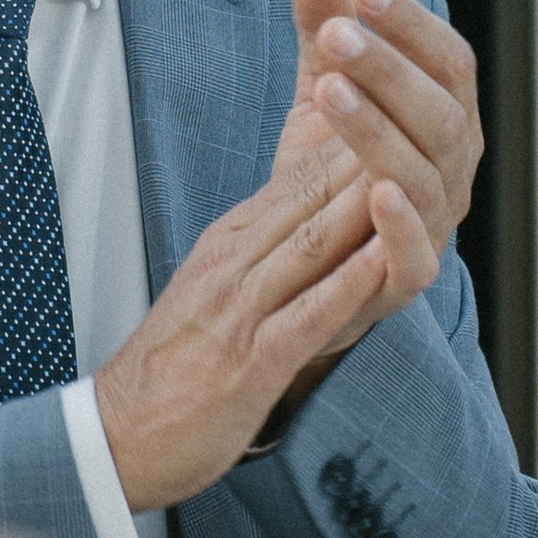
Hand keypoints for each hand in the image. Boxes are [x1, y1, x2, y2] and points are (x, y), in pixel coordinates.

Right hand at [94, 133, 435, 511]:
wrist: (117, 435)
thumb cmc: (172, 366)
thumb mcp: (212, 287)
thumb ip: (257, 248)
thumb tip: (306, 209)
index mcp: (228, 243)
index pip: (298, 177)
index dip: (350, 139)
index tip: (398, 102)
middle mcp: (234, 263)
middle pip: (310, 195)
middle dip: (368, 150)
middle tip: (419, 110)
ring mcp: (241, 310)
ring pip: (314, 241)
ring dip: (366, 202)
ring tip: (414, 163)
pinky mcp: (252, 361)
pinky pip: (310, 313)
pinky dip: (351, 282)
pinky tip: (387, 257)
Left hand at [287, 0, 482, 281]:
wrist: (310, 262)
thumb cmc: (330, 167)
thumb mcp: (322, 88)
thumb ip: (322, 25)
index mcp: (447, 114)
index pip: (449, 59)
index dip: (411, 24)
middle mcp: (455, 166)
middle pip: (441, 111)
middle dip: (390, 68)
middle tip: (336, 32)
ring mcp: (438, 223)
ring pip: (424, 173)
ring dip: (379, 128)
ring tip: (329, 88)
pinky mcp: (409, 276)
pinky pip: (416, 253)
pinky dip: (401, 224)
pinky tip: (375, 190)